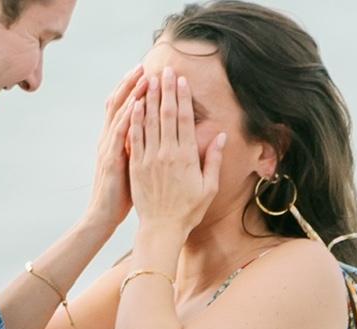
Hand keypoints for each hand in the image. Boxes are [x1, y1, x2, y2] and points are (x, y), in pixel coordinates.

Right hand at [86, 66, 147, 231]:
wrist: (102, 217)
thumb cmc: (119, 197)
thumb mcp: (129, 167)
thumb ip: (135, 148)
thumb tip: (148, 135)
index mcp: (112, 142)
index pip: (120, 109)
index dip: (130, 90)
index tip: (144, 73)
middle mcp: (107, 140)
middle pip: (117, 104)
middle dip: (130, 83)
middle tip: (143, 65)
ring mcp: (108, 148)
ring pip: (119, 113)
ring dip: (131, 93)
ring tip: (143, 75)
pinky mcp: (111, 158)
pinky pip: (120, 132)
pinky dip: (129, 115)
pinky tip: (138, 101)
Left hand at [129, 69, 225, 234]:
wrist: (161, 229)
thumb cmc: (188, 211)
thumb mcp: (208, 188)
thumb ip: (213, 160)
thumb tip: (221, 136)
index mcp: (186, 157)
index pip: (184, 119)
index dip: (182, 97)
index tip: (181, 80)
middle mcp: (167, 154)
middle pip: (167, 114)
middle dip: (166, 90)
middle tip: (164, 70)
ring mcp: (150, 159)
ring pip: (149, 122)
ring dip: (150, 99)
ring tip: (149, 80)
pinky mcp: (137, 166)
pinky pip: (136, 138)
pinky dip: (135, 120)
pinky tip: (135, 105)